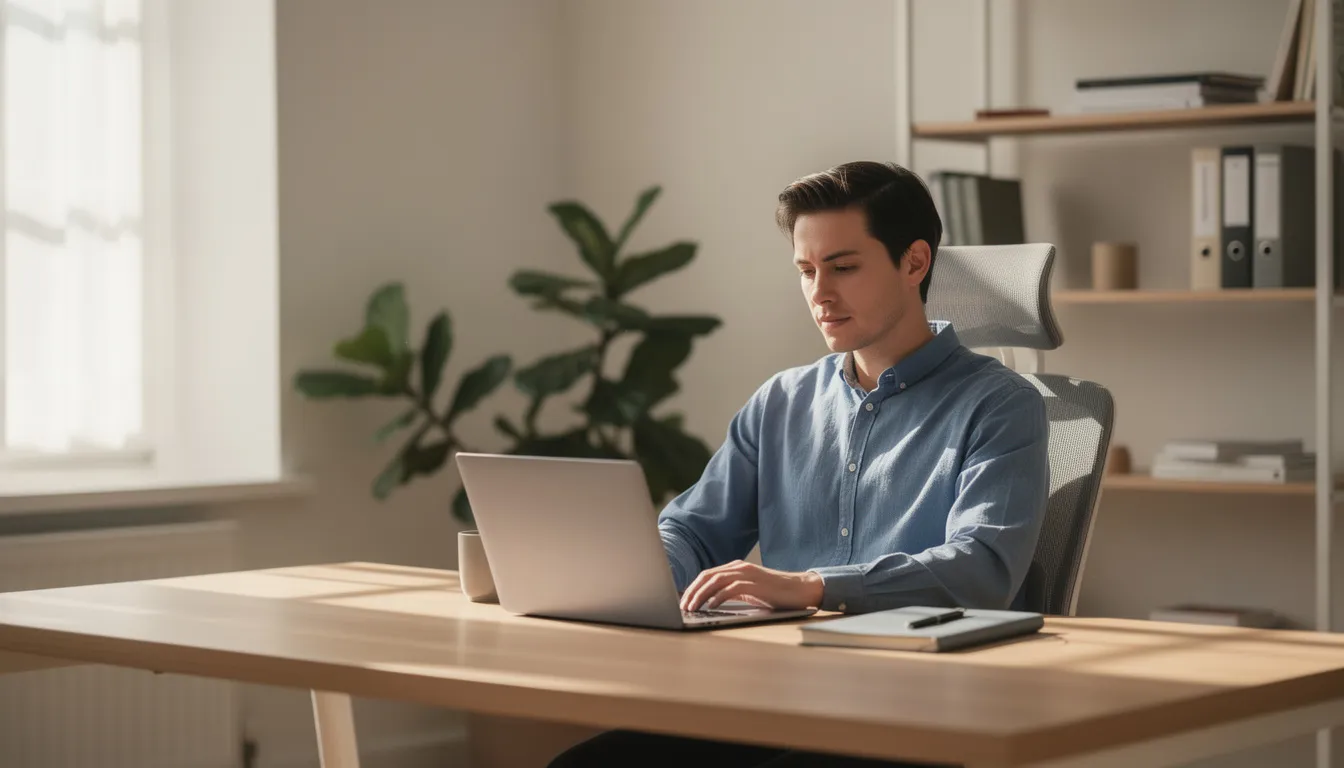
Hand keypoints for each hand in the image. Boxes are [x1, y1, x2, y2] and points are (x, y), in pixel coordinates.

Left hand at [680, 560, 823, 611]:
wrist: (800, 589)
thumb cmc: (774, 593)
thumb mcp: (748, 591)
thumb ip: (731, 591)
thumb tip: (709, 601)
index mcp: (736, 567)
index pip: (707, 575)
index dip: (693, 587)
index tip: (684, 600)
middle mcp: (739, 567)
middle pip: (707, 576)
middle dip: (692, 591)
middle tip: (683, 606)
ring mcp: (747, 574)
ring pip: (716, 581)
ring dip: (701, 595)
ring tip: (693, 608)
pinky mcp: (755, 583)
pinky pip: (731, 589)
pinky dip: (718, 597)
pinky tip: (711, 607)